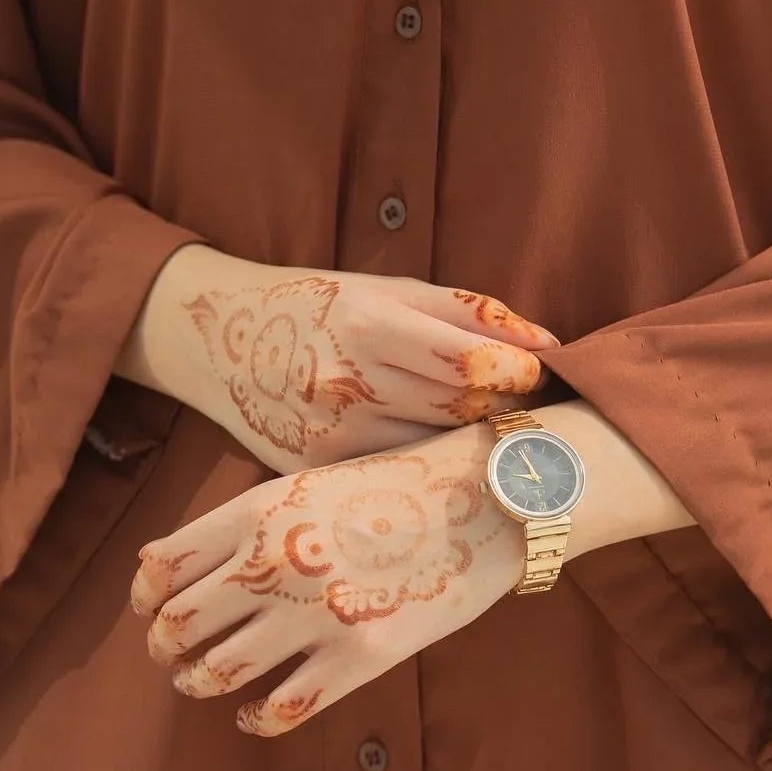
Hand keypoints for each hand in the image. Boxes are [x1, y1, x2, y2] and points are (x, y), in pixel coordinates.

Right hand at [116, 243, 559, 472]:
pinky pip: (392, 480)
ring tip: (481, 433)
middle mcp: (350, 385)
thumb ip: (471, 314)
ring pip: (432, 455)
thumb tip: (548, 344)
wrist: (222, 341)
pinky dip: (422, 471)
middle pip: (460, 415)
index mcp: (372, 327)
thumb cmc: (322, 306)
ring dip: (468, 447)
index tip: (533, 377)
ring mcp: (330, 437)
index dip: (518, 377)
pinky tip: (432, 458)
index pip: (473, 368)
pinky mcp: (315, 473)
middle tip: (522, 410)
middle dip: (503, 413)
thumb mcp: (391, 290)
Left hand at [128, 419, 527, 732]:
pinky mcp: (359, 659)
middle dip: (164, 647)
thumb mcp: (308, 483)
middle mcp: (275, 564)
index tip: (150, 610)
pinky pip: (282, 709)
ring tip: (202, 682)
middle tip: (172, 655)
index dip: (145, 597)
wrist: (484, 500)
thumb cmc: (396, 485)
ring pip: (219, 672)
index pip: (163, 567)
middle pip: (178, 625)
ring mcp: (315, 615)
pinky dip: (255, 719)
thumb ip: (245, 522)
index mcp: (258, 513)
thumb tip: (164, 564)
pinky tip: (255, 714)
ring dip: (199, 683)